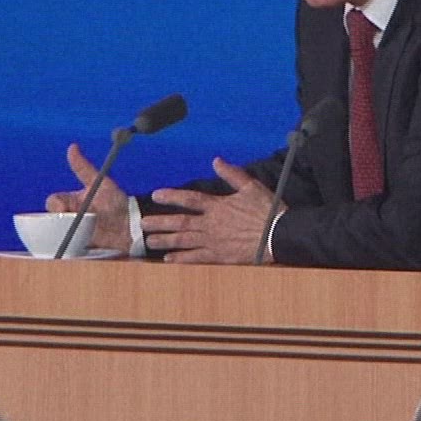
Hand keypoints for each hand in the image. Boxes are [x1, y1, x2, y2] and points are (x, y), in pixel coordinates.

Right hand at [45, 142, 130, 252]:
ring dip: (61, 238)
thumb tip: (72, 147)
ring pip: (55, 236)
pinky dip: (66, 251)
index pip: (53, 201)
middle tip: (72, 224)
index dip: (57, 205)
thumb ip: (84, 168)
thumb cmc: (115, 202)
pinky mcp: (77, 248)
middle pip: (50, 220)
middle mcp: (68, 217)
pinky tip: (75, 248)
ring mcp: (72, 233)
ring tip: (77, 237)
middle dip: (57, 223)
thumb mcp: (100, 183)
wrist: (131, 226)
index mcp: (70, 201)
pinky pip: (65, 251)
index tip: (65, 207)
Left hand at [143, 159, 279, 264]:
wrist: (278, 236)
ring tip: (149, 241)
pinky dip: (181, 259)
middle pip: (180, 222)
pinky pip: (195, 258)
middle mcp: (211, 224)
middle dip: (160, 223)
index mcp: (218, 206)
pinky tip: (168, 260)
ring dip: (165, 241)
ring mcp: (213, 241)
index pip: (190, 199)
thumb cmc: (267, 211)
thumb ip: (232, 174)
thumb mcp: (251, 187)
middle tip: (142, 225)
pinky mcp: (219, 257)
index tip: (155, 195)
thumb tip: (216, 160)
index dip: (171, 196)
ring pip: (183, 241)